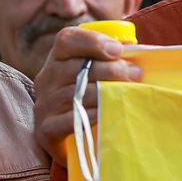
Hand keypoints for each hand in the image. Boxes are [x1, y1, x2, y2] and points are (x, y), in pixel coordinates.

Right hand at [34, 24, 142, 161]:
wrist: (71, 141)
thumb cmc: (91, 100)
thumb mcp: (96, 75)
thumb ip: (111, 60)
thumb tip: (137, 50)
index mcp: (58, 58)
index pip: (67, 39)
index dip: (93, 41)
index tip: (119, 50)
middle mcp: (47, 78)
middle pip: (77, 67)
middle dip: (111, 69)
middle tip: (136, 74)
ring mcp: (44, 104)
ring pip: (76, 93)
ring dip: (106, 92)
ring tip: (129, 93)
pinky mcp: (46, 129)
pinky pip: (70, 119)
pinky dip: (91, 115)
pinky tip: (106, 113)